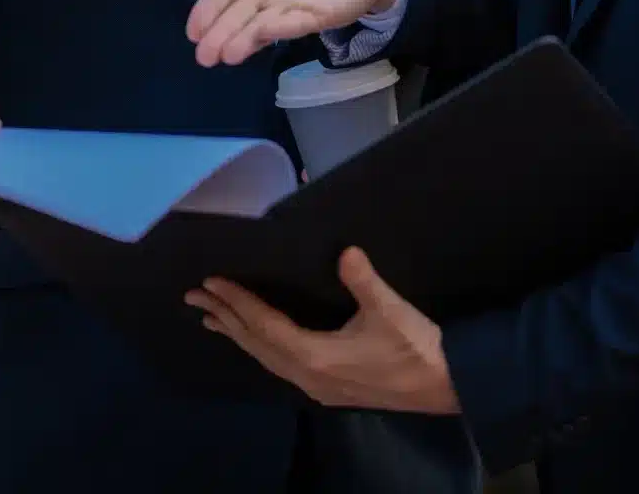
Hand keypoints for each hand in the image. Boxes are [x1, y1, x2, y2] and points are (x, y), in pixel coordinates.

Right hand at [186, 0, 400, 65]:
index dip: (207, 8)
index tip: (192, 29)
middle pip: (235, 16)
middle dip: (219, 34)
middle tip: (202, 55)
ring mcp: (287, 7)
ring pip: (258, 27)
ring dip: (242, 40)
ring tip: (226, 56)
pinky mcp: (313, 17)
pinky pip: (293, 24)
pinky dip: (279, 30)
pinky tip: (266, 35)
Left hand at [186, 247, 459, 413]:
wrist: (444, 385)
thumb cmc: (414, 346)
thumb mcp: (389, 310)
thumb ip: (363, 280)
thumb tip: (346, 252)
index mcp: (315, 357)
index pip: (264, 325)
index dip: (238, 302)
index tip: (212, 282)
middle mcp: (307, 375)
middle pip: (256, 344)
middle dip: (225, 318)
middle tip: (194, 298)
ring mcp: (316, 386)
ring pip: (265, 358)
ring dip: (238, 335)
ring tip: (213, 319)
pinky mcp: (328, 387)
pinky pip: (279, 364)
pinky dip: (259, 347)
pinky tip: (257, 340)